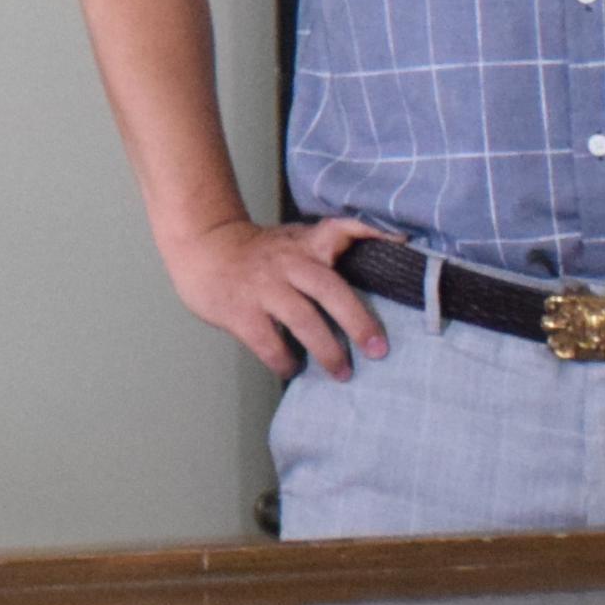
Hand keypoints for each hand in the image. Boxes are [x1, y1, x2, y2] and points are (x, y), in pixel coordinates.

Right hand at [160, 212, 393, 379]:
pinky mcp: (240, 311)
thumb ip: (327, 249)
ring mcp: (263, 288)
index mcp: (304, 246)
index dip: (373, 234)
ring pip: (303, 321)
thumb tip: (383, 258)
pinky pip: (269, 343)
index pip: (341, 230)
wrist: (201, 248)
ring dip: (327, 351)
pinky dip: (285, 360)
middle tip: (379, 350)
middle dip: (358, 321)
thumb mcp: (293, 240)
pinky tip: (292, 368)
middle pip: (329, 290)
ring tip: (342, 373)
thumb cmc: (256, 253)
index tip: (403, 245)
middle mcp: (287, 264)